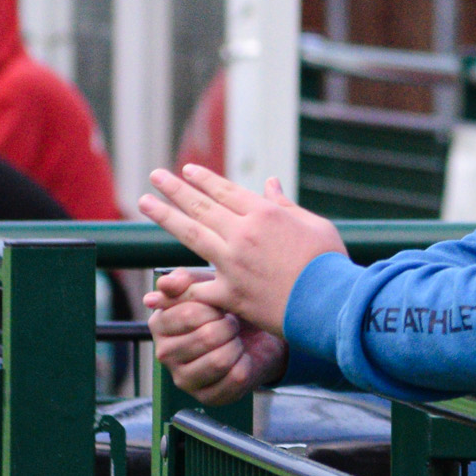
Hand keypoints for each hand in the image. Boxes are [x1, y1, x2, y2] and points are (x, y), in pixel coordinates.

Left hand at [137, 166, 343, 334]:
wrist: (330, 304)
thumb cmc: (329, 263)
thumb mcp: (315, 225)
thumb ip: (287, 205)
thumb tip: (271, 184)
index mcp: (265, 214)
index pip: (226, 191)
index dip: (205, 179)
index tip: (187, 170)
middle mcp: (243, 234)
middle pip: (201, 206)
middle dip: (175, 189)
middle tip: (155, 176)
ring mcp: (232, 264)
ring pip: (190, 235)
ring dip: (164, 216)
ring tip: (145, 203)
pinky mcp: (229, 294)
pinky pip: (197, 288)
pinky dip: (178, 287)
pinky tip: (157, 283)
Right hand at [144, 267, 288, 403]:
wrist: (256, 334)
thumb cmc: (227, 307)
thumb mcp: (209, 285)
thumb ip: (185, 281)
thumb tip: (161, 287)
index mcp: (160, 324)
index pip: (187, 314)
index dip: (214, 307)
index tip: (221, 305)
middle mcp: (165, 354)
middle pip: (206, 337)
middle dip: (229, 326)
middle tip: (232, 323)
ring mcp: (184, 379)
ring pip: (219, 360)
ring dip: (237, 346)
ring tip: (236, 340)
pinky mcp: (207, 397)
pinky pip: (235, 378)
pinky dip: (246, 364)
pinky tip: (242, 358)